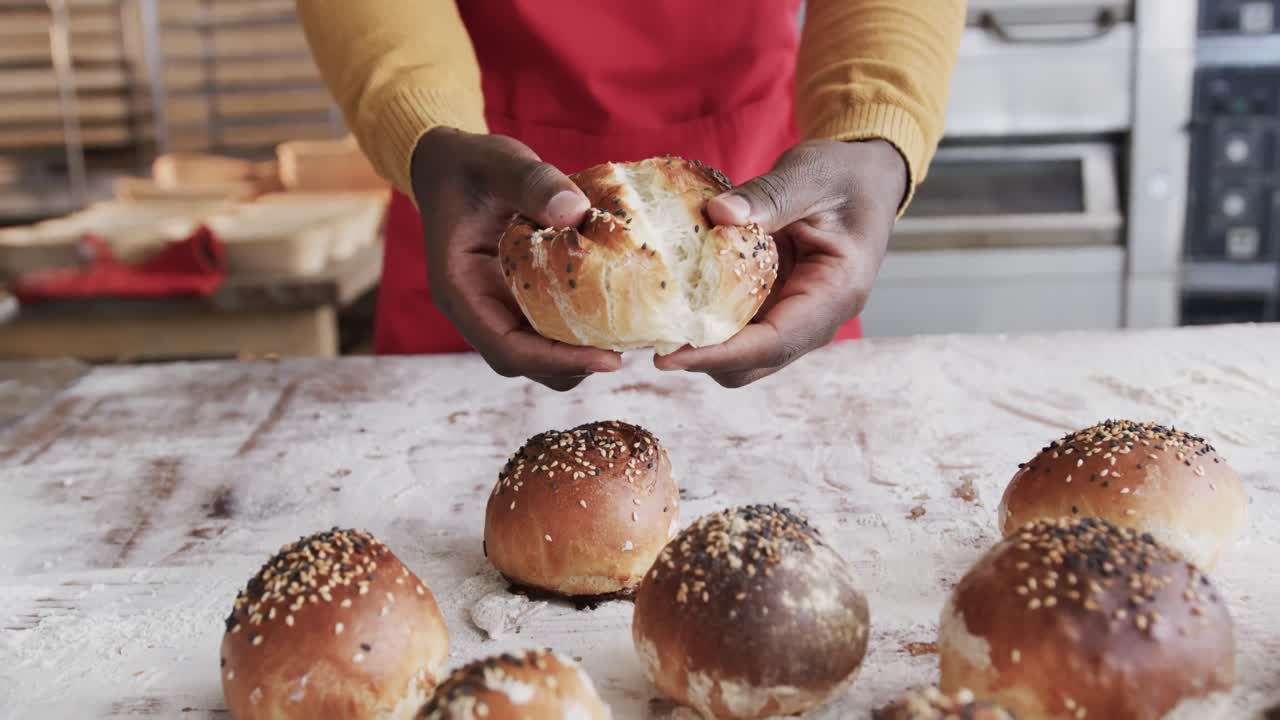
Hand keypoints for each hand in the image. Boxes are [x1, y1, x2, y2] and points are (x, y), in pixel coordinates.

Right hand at [410, 127, 621, 390]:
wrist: (450, 166)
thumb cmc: (470, 164)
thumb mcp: (499, 162)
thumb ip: (533, 183)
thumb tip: (578, 213)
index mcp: (460, 288)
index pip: (507, 348)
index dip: (557, 361)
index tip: (607, 359)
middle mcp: (475, 309)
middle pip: (525, 362)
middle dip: (574, 365)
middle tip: (627, 350)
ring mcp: (495, 307)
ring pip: (537, 353)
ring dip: (578, 354)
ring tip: (625, 337)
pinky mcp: (515, 298)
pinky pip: (546, 328)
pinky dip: (577, 330)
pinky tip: (613, 313)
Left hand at [654, 138, 906, 386]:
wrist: (865, 178)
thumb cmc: (845, 175)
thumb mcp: (810, 174)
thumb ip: (768, 195)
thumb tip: (716, 214)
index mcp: (836, 292)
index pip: (775, 341)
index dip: (719, 355)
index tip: (668, 358)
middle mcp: (817, 317)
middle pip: (754, 362)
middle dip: (703, 360)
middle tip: (650, 340)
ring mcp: (795, 314)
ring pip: (743, 354)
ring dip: (701, 344)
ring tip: (655, 325)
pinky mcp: (775, 304)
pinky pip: (738, 326)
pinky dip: (706, 321)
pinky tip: (673, 301)